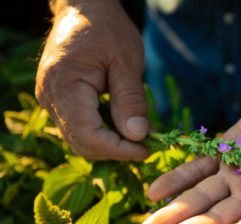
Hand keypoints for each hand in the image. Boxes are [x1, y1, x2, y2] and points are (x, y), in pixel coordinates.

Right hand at [35, 0, 148, 159]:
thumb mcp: (127, 62)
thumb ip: (131, 99)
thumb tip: (137, 136)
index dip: (119, 149)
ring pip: (80, 139)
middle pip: (82, 143)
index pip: (89, 135)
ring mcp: (51, 100)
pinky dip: (103, 132)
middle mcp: (50, 98)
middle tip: (147, 144)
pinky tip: (124, 124)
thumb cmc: (108, 30)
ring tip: (139, 135)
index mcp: (65, 86)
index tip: (147, 149)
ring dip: (110, 144)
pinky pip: (78, 127)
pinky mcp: (58, 101)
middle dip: (116, 150)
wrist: (84, 9)